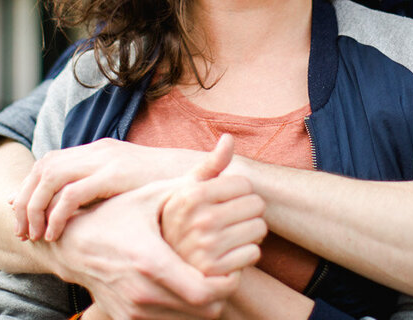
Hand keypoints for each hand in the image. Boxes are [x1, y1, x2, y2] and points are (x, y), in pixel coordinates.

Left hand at [13, 138, 203, 241]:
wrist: (199, 179)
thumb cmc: (164, 192)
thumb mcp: (126, 189)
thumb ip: (98, 192)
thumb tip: (61, 211)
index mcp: (98, 151)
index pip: (48, 162)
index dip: (28, 189)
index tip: (22, 220)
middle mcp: (98, 150)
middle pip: (43, 167)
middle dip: (25, 200)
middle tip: (23, 231)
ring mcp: (106, 160)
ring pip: (51, 177)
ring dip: (36, 207)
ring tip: (36, 234)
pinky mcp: (115, 175)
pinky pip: (72, 193)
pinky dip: (57, 213)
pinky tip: (56, 233)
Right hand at [47, 177, 237, 319]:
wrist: (73, 244)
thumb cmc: (119, 214)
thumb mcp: (154, 193)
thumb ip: (197, 174)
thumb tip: (229, 144)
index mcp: (152, 261)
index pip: (205, 292)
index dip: (227, 281)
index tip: (234, 264)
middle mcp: (143, 292)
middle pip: (205, 310)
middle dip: (221, 291)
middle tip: (227, 270)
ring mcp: (134, 310)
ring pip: (190, 319)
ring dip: (203, 302)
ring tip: (208, 277)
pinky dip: (182, 310)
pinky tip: (184, 286)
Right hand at [161, 136, 266, 276]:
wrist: (154, 262)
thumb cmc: (175, 220)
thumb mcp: (184, 189)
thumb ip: (210, 165)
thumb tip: (229, 138)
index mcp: (191, 195)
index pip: (245, 184)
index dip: (240, 191)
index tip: (227, 200)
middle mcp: (198, 220)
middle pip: (256, 205)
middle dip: (249, 211)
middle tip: (233, 219)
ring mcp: (206, 248)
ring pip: (259, 229)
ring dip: (251, 233)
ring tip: (232, 235)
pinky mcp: (214, 273)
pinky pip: (254, 254)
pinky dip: (247, 254)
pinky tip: (230, 255)